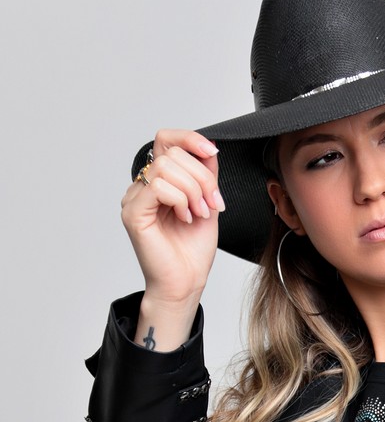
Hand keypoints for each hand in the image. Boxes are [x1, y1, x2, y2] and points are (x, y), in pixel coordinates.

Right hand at [120, 129, 222, 311]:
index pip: (166, 140)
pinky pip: (158, 186)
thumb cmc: (192, 251)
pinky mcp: (133, 212)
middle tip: (212, 204)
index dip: (190, 138)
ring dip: (193, 190)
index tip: (212, 152)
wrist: (185, 283)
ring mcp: (135, 198)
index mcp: (159, 181)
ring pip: (166, 167)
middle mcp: (143, 186)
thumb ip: (206, 174)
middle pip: (172, 154)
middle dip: (202, 177)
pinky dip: (180, 199)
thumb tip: (208, 147)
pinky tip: (185, 218)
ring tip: (199, 213)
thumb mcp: (207, 202)